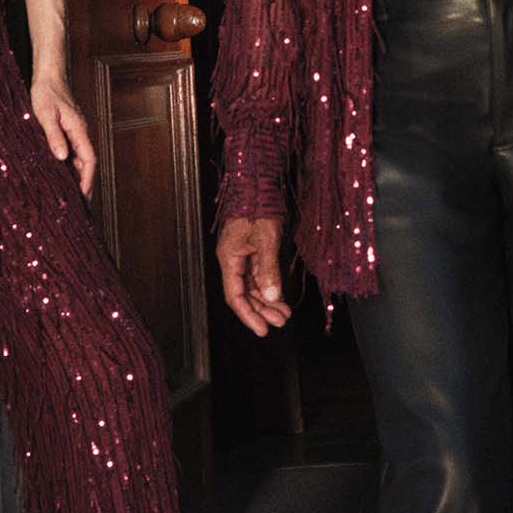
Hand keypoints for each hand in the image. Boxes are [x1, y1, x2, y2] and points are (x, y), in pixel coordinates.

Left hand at [31, 72, 95, 196]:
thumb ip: (54, 136)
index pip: (89, 160)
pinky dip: (70, 163)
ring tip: (70, 191)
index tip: (84, 195)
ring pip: (80, 157)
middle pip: (88, 162)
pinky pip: (73, 150)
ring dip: (77, 174)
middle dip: (85, 182)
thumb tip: (62, 157)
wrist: (49, 75)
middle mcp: (81, 132)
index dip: (87, 179)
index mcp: (78, 130)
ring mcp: (76, 130)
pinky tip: (61, 170)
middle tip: (79, 202)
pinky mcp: (69, 128)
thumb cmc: (46, 92)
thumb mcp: (46, 115)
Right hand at [217, 215, 289, 335]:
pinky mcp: (252, 250)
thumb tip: (271, 297)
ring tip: (283, 314)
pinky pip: (258, 275)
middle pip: (244, 294)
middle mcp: (233, 259)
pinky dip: (269, 287)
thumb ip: (268, 270)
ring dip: (267, 301)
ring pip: (252, 286)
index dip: (249, 315)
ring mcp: (242, 255)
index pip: (235, 296)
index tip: (262, 330)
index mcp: (229, 258)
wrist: (258, 182)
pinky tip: (280, 297)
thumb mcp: (266, 240)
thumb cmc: (257, 206)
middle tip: (279, 322)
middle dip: (261, 310)